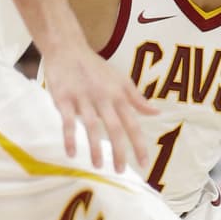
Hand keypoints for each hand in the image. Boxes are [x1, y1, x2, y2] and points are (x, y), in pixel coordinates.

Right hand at [42, 38, 154, 172]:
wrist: (67, 48)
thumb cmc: (95, 68)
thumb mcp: (120, 80)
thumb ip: (137, 98)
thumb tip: (156, 112)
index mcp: (118, 95)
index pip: (133, 124)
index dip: (139, 144)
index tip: (144, 164)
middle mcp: (103, 98)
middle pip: (115, 128)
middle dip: (119, 150)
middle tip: (120, 171)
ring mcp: (83, 98)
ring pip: (92, 126)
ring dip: (95, 147)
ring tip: (99, 166)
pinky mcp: (64, 98)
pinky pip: (68, 121)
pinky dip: (69, 137)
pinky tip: (71, 153)